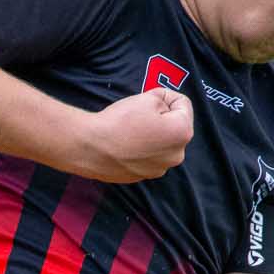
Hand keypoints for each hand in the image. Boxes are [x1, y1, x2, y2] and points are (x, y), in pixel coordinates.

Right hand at [75, 88, 193, 182]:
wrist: (90, 148)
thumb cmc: (120, 121)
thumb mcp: (147, 97)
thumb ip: (163, 98)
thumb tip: (165, 106)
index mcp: (182, 133)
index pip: (183, 105)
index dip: (166, 97)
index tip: (148, 99)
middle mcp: (176, 156)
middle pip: (175, 127)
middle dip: (162, 119)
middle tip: (139, 115)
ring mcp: (159, 170)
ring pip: (161, 144)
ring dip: (152, 135)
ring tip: (130, 130)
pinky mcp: (143, 177)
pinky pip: (148, 157)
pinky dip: (141, 150)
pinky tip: (125, 144)